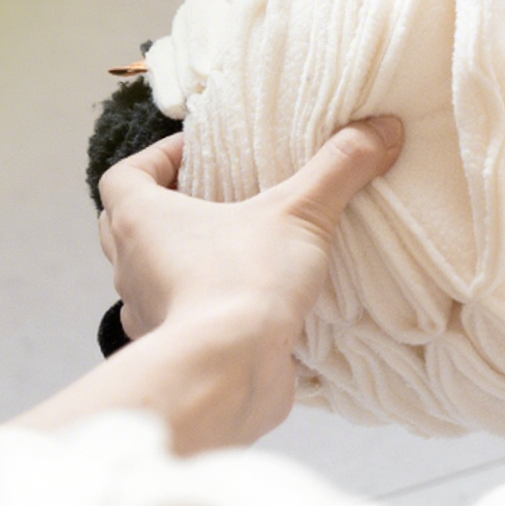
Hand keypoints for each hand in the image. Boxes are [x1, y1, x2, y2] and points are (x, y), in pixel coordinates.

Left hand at [94, 117, 401, 442]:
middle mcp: (134, 268)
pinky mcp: (177, 352)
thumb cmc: (243, 282)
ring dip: (185, 259)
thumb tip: (382, 128)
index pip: (123, 177)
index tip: (198, 152)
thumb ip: (339, 166)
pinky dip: (208, 305)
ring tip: (239, 245)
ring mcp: (150, 315)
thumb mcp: (300, 211)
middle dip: (169, 207)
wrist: (229, 377)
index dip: (155, 158)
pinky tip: (250, 300)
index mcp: (143, 222)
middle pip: (127, 226)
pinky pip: (182, 318)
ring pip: (152, 276)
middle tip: (219, 194)